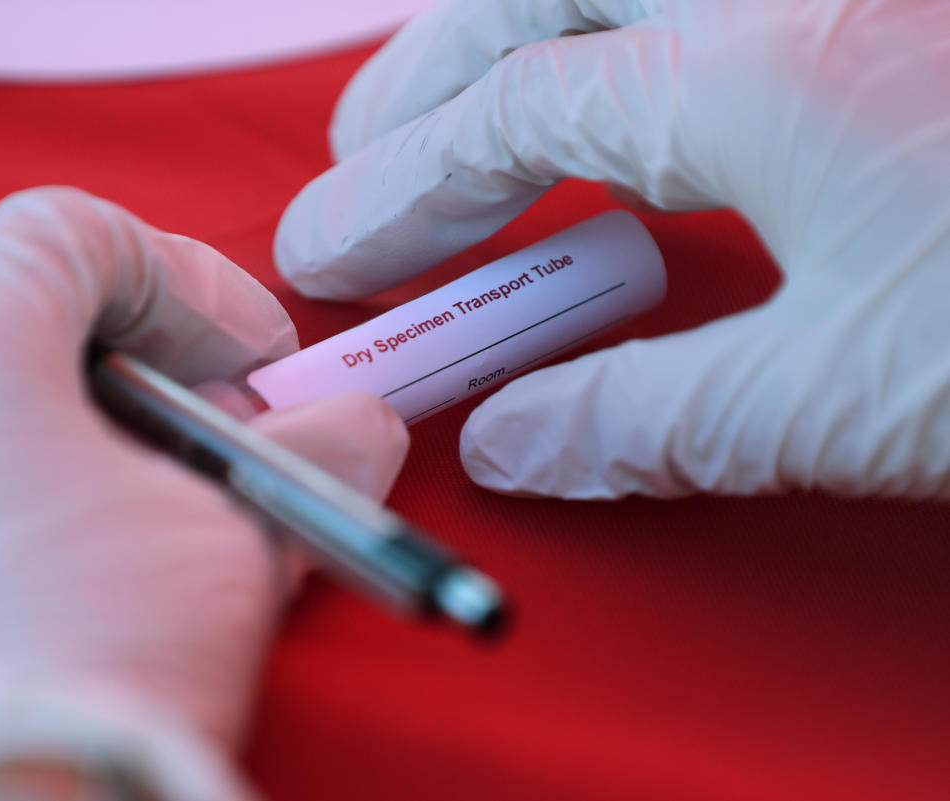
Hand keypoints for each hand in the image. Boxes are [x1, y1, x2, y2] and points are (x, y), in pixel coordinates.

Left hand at [0, 187, 408, 799]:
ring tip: (114, 520)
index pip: (81, 235)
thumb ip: (298, 462)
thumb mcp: (225, 541)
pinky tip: (12, 578)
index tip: (256, 365)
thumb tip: (351, 434)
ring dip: (36, 437)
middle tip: (203, 444)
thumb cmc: (81, 661)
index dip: (193, 288)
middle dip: (123, 369)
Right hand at [275, 0, 949, 498]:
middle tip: (359, 161)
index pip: (510, 115)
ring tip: (459, 133)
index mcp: (765, 66)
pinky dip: (625, 59)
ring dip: (512, 50)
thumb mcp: (848, 397)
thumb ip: (653, 419)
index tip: (333, 254)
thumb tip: (511, 442)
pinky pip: (704, 13)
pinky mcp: (885, 23)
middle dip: (421, 79)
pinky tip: (632, 132)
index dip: (398, 190)